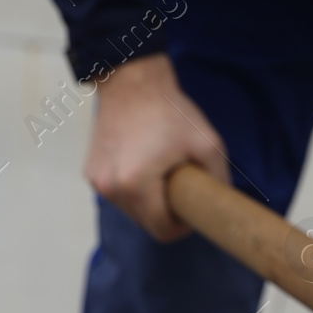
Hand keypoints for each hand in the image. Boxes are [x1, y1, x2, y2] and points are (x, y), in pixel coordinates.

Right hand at [84, 54, 228, 240]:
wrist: (132, 82)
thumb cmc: (171, 111)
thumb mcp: (209, 144)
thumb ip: (219, 179)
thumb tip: (222, 205)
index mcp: (135, 185)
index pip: (163, 231)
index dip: (183, 226)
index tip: (192, 209)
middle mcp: (111, 188)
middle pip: (147, 224)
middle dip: (166, 214)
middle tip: (180, 188)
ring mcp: (97, 181)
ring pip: (132, 211)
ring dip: (150, 203)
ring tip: (162, 174)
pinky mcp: (91, 172)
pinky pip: (119, 195)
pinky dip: (134, 190)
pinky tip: (145, 166)